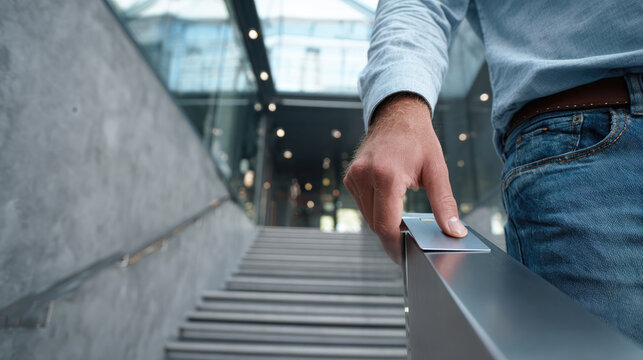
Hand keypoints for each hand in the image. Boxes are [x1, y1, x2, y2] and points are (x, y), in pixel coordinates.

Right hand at [344, 94, 466, 263]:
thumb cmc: (418, 139)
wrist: (397, 114)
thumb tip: (454, 231)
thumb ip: (444, 204)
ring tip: (402, 225)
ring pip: (368, 216)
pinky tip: (391, 207)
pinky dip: (376, 211)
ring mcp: (354, 176)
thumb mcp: (437, 170)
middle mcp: (364, 175)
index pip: (385, 224)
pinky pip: (363, 205)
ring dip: (384, 224)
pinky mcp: (350, 177)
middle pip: (375, 223)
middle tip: (410, 243)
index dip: (395, 245)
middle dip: (392, 237)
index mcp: (386, 174)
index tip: (406, 256)